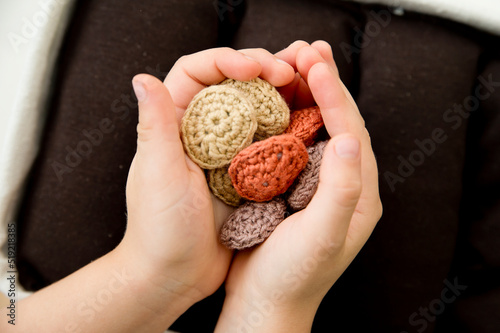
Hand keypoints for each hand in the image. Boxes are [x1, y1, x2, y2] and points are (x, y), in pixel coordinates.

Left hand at [119, 48, 295, 310]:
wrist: (176, 274)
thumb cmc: (160, 228)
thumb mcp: (158, 173)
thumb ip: (154, 124)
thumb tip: (142, 77)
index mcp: (174, 123)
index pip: (198, 72)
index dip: (227, 59)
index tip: (255, 67)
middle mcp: (201, 131)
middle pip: (233, 83)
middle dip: (262, 68)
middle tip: (290, 71)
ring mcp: (226, 151)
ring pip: (256, 108)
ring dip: (279, 93)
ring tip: (307, 86)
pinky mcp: (245, 172)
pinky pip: (269, 140)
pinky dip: (288, 127)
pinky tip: (307, 122)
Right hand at [215, 41, 382, 331]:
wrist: (264, 303)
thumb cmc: (292, 276)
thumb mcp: (322, 235)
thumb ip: (341, 190)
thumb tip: (349, 138)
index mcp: (359, 196)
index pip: (352, 133)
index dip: (335, 97)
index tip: (315, 65)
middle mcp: (344, 186)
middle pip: (338, 124)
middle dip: (325, 86)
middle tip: (309, 50)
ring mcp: (318, 185)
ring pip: (315, 130)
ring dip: (306, 96)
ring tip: (294, 63)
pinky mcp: (295, 187)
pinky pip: (294, 143)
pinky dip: (286, 117)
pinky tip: (273, 100)